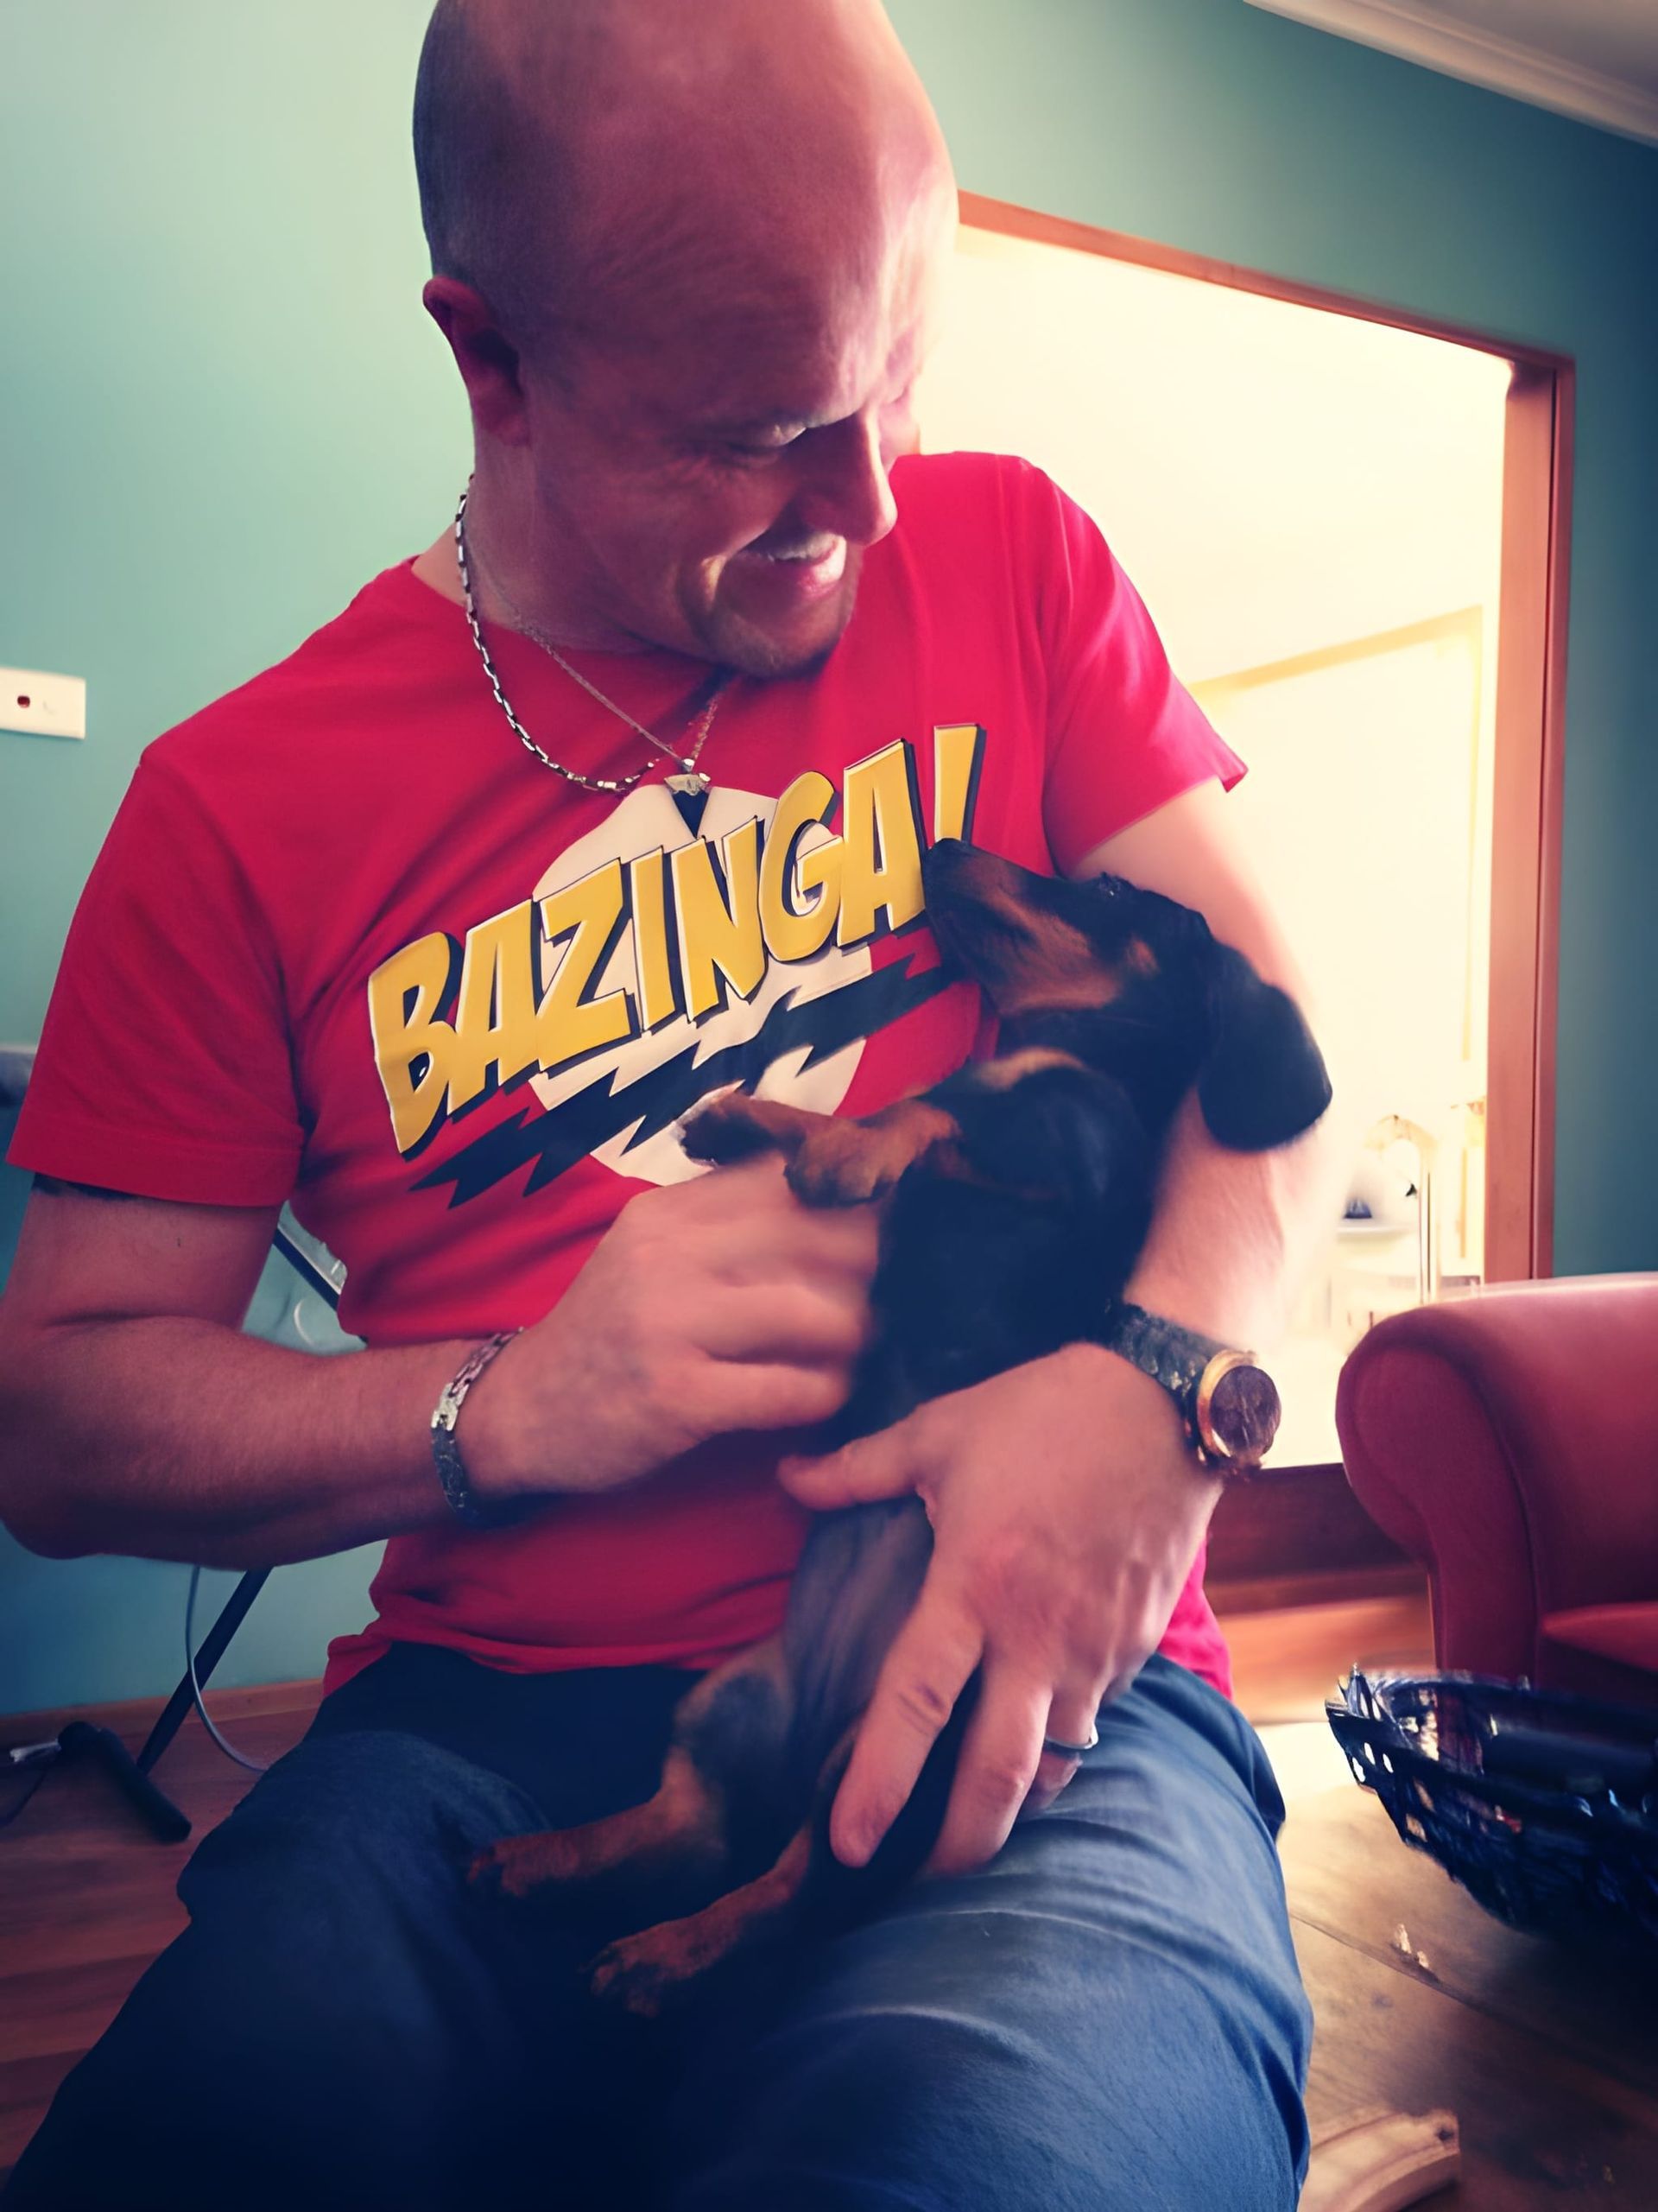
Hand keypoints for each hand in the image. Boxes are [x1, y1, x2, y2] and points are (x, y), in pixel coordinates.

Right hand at [465, 1155, 879, 1496]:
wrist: (521, 1411)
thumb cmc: (610, 1331)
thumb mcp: (650, 1252)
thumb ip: (724, 1222)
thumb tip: (836, 1200)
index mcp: (667, 1211)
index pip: (787, 1179)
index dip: (851, 1201)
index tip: (886, 1228)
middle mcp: (667, 1254)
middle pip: (814, 1235)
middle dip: (870, 1268)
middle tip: (886, 1295)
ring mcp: (668, 1325)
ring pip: (811, 1312)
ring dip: (856, 1334)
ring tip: (857, 1349)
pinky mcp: (677, 1396)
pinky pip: (788, 1390)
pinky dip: (826, 1394)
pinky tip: (824, 1398)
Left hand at [776, 1342, 1221, 1878]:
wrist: (1167, 1403)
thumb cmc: (1045, 1412)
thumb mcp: (939, 1431)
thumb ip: (856, 1469)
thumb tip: (785, 1480)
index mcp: (975, 1586)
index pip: (916, 1705)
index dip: (877, 1783)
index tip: (843, 1845)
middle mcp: (1037, 1636)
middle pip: (997, 1776)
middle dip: (956, 1845)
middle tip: (914, 1883)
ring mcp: (1097, 1649)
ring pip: (1055, 1761)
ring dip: (1013, 1803)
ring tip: (973, 1828)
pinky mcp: (1139, 1645)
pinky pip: (1095, 1719)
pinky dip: (1062, 1745)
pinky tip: (1036, 1745)